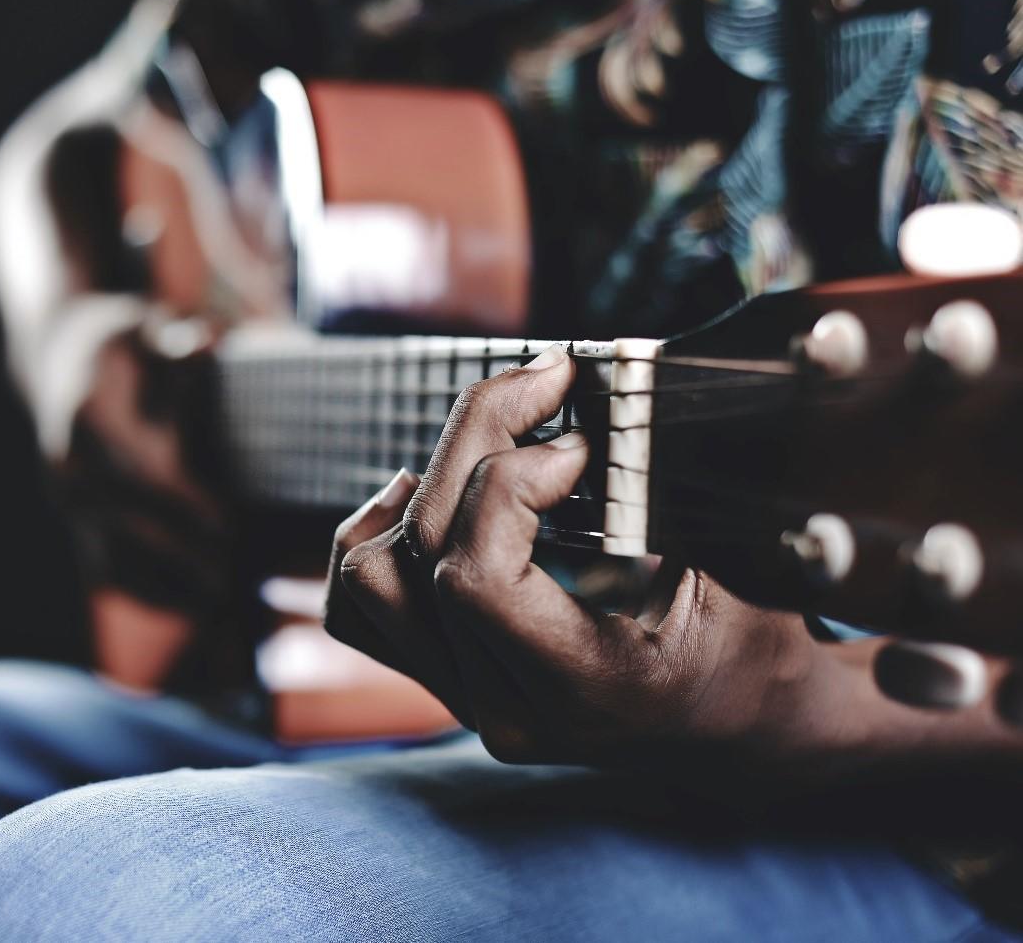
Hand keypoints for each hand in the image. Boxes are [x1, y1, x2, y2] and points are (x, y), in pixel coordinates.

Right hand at [57, 320, 255, 694]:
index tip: (228, 529)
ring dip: (171, 588)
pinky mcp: (76, 527)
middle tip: (237, 576)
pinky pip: (112, 575)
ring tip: (225, 600)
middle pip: (130, 531)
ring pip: (118, 565)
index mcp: (87, 421)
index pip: (137, 476)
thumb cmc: (122, 346)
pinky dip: (154, 595)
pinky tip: (197, 605)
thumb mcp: (145, 329)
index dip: (184, 508)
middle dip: (184, 558)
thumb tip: (204, 343)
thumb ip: (175, 344)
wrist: (61, 359)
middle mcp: (70, 470)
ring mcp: (69, 505)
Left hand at [323, 348, 1021, 787]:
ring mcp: (468, 698)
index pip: (475, 580)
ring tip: (484, 445)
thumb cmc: (751, 641)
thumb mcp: (739, 572)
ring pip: (372, 582)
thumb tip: (601, 387)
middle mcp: (510, 707)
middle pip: (424, 555)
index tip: (580, 440)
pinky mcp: (447, 677)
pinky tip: (420, 494)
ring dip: (420, 490)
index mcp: (589, 687)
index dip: (509, 484)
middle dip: (477, 439)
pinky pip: (360, 610)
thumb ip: (663, 494)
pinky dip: (374, 537)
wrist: (740, 728)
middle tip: (544, 384)